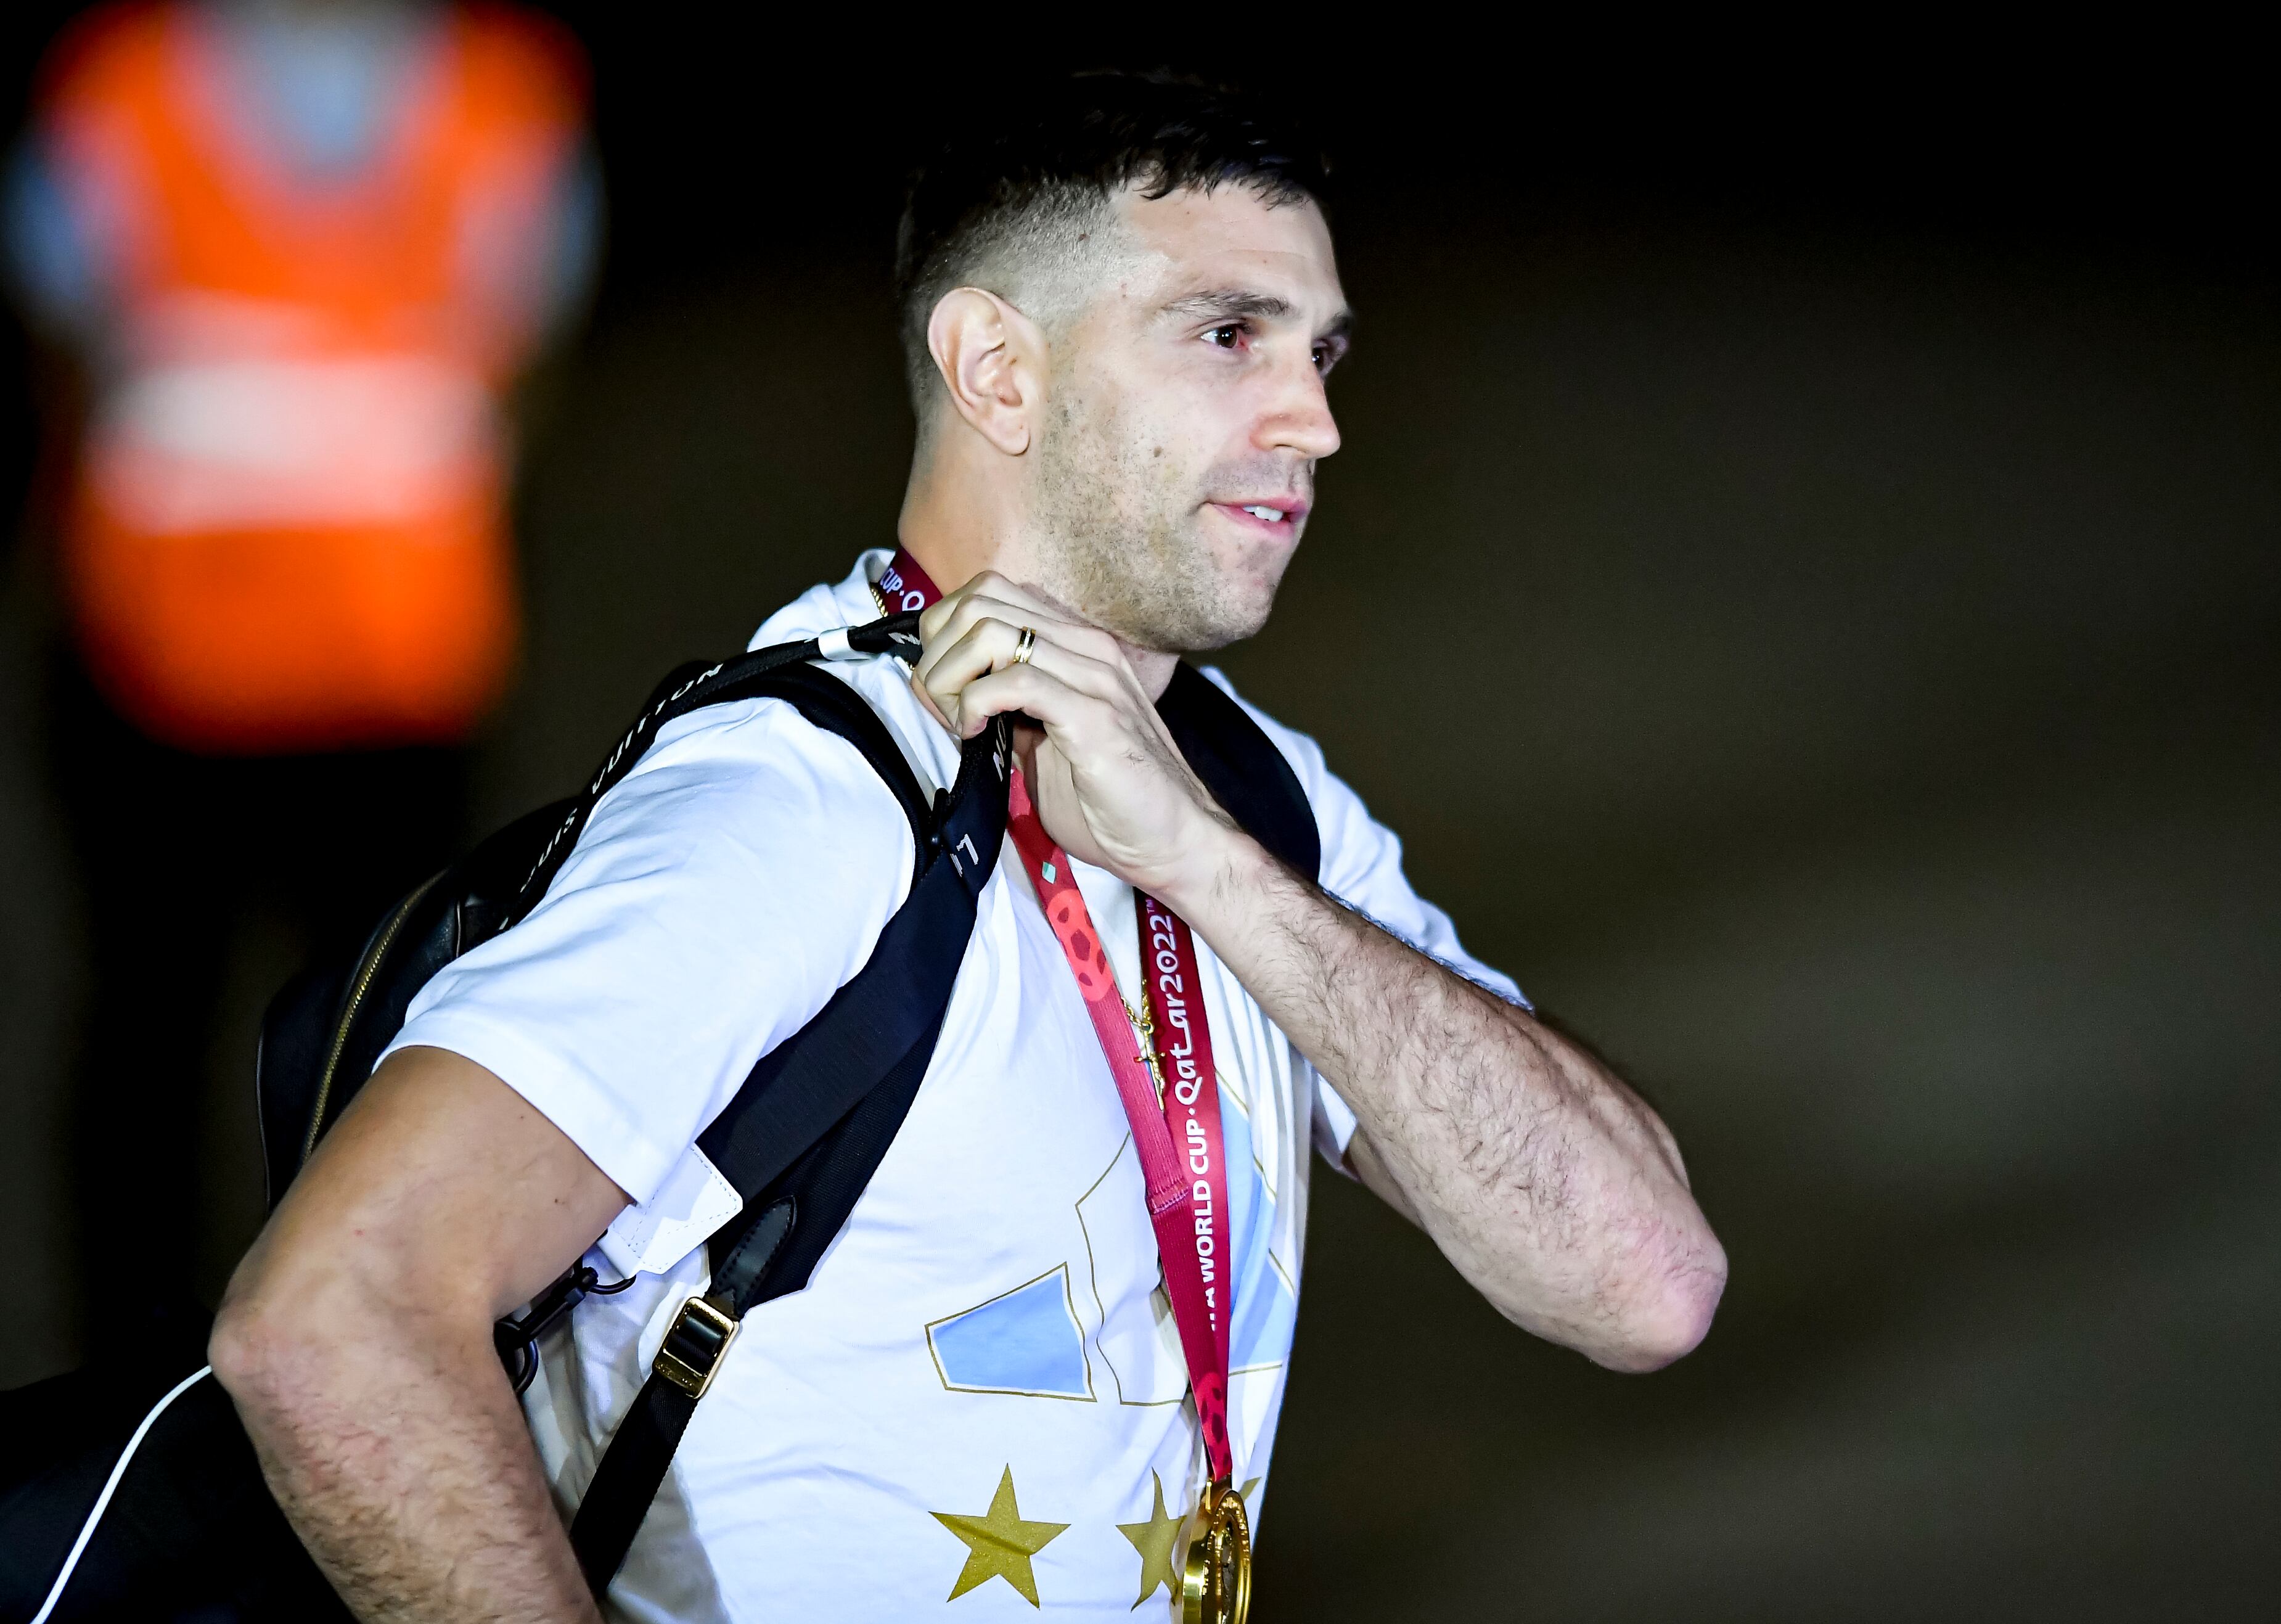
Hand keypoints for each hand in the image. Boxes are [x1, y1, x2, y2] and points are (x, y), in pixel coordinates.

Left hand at [909, 572, 1241, 900]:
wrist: (1176, 841)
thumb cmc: (1111, 800)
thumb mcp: (1044, 742)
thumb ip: (1008, 710)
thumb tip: (951, 695)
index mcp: (1076, 646)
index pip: (988, 593)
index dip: (943, 635)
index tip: (938, 690)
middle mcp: (1087, 648)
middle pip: (981, 601)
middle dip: (937, 652)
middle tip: (939, 706)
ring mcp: (1095, 677)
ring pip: (991, 631)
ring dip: (952, 678)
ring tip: (958, 723)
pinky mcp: (1095, 717)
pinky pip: (1015, 682)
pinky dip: (976, 705)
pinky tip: (977, 735)